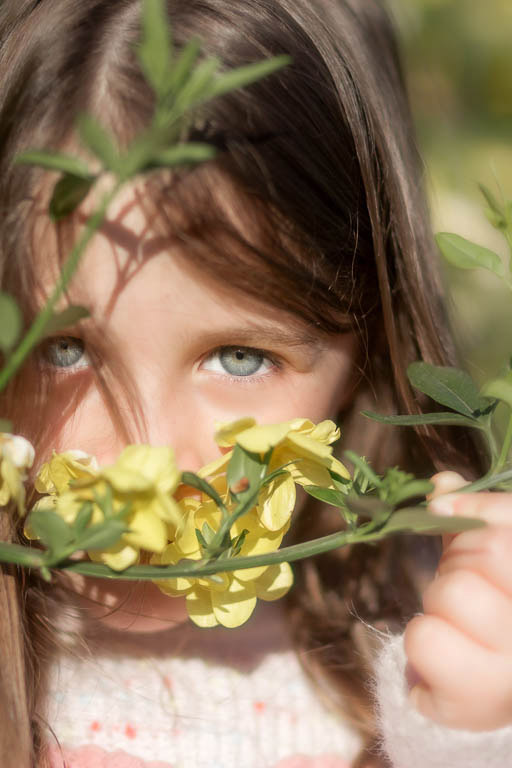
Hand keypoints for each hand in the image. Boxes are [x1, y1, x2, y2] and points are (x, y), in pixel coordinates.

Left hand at [404, 471, 511, 730]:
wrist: (490, 688)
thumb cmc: (493, 606)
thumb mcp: (492, 551)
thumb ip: (474, 514)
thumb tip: (441, 486)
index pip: (505, 529)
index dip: (474, 514)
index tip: (453, 519)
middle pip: (485, 550)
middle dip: (460, 558)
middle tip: (466, 583)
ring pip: (452, 590)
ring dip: (439, 597)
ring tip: (457, 621)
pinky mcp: (472, 702)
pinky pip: (424, 638)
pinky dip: (421, 637)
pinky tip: (443, 652)